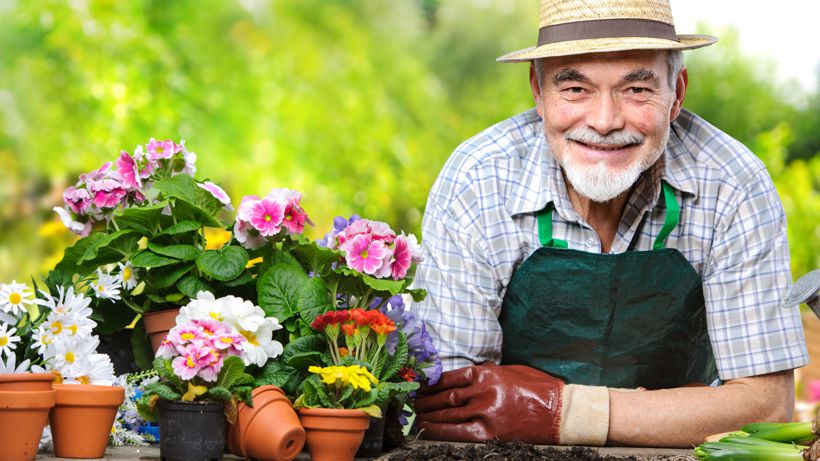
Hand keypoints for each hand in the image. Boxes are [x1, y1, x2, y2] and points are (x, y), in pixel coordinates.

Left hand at [414, 363, 563, 443]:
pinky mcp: (490, 432)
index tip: (420, 385)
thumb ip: (486, 374)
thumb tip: (464, 379)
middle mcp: (483, 390)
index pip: (450, 377)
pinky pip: (458, 432)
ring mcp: (485, 412)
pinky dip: (439, 430)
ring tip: (416, 415)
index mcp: (487, 373)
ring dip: (429, 414)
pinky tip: (426, 429)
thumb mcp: (509, 371)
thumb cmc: (538, 388)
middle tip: (411, 401)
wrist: (559, 411)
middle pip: (446, 396)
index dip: (431, 382)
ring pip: (448, 413)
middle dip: (426, 399)